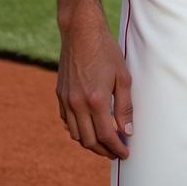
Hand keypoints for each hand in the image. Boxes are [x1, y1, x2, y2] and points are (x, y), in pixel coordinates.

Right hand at [55, 0, 132, 159]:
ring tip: (105, 142)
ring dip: (90, 143)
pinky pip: (67, 122)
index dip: (116, 148)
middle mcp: (77, 104)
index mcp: (96, 100)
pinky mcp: (60, 95)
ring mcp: (66, 101)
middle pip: (89, 141)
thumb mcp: (123, 76)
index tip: (125, 153)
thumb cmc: (106, 51)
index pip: (106, 135)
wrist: (81, 32)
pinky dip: (78, 130)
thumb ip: (125, 105)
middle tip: (116, 151)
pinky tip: (89, 127)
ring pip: (76, 135)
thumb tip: (127, 130)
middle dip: (104, 150)